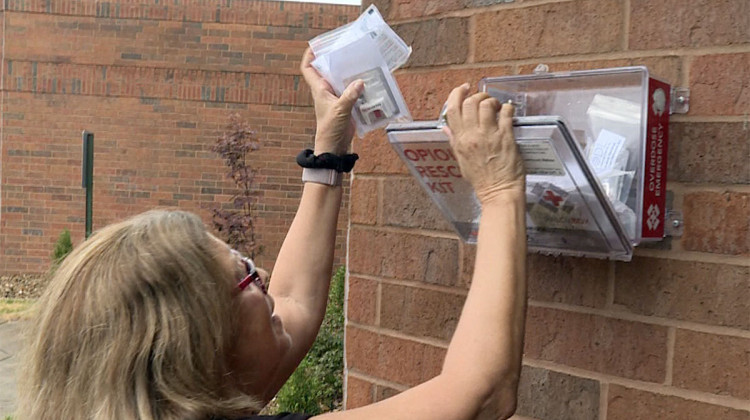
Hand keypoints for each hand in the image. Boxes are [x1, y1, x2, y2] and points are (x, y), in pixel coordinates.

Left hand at [300, 48, 363, 154]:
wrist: (334, 148)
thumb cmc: (331, 129)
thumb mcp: (340, 110)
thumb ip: (350, 95)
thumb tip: (361, 81)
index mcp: (319, 89)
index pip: (308, 69)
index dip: (309, 56)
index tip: (316, 46)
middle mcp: (327, 91)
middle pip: (328, 71)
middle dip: (336, 60)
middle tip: (348, 50)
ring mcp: (337, 98)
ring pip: (342, 81)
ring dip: (351, 74)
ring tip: (363, 63)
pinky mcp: (347, 105)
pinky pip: (353, 92)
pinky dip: (360, 87)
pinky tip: (370, 83)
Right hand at [443, 83, 524, 204]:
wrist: (498, 192)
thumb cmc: (481, 180)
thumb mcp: (461, 160)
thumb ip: (454, 142)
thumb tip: (445, 128)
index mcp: (459, 141)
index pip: (451, 109)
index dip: (457, 94)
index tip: (464, 89)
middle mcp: (472, 135)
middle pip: (469, 102)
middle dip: (477, 95)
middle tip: (484, 100)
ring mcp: (489, 135)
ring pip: (486, 104)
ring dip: (492, 100)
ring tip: (497, 107)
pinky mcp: (506, 136)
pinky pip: (506, 113)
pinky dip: (507, 108)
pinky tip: (508, 112)